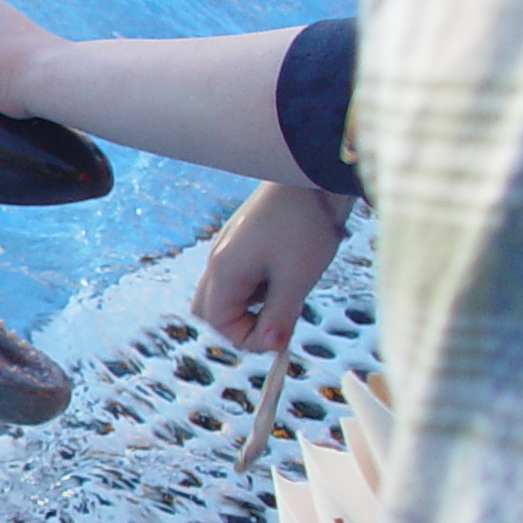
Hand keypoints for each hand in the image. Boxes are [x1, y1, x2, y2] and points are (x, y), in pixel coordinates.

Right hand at [191, 182, 354, 350]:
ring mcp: (228, 248)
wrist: (311, 174)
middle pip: (210, 309)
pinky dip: (257, 285)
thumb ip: (279, 317)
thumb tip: (270, 348)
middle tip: (275, 321)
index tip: (280, 337)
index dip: (248, 338)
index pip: (219, 323)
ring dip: (250, 304)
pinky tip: (285, 271)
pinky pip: (239, 274)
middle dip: (239, 324)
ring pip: (225, 292)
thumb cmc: (304, 224)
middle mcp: (217, 260)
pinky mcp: (242, 239)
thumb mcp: (297, 278)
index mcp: (224, 271)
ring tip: (285, 291)